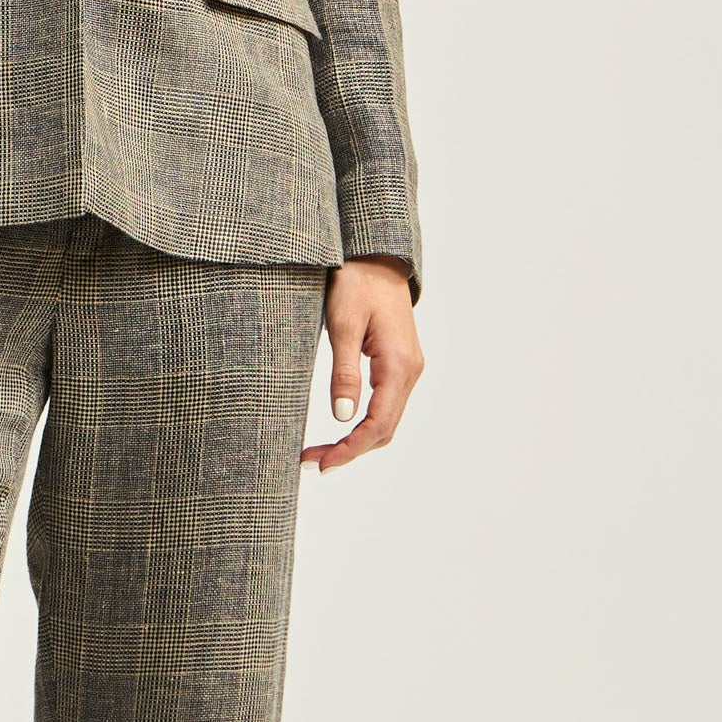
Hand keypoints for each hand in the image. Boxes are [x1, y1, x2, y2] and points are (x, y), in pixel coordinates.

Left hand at [303, 256, 422, 472]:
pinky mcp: (397, 365)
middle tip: (312, 463)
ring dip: (356, 441)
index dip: (350, 449)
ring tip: (321, 452)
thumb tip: (342, 416)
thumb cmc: (357, 284)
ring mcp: (406, 369)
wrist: (377, 258)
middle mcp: (409, 371)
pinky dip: (364, 425)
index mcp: (399, 364)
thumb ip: (344, 372)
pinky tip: (341, 430)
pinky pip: (385, 406)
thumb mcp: (343, 325)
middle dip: (350, 451)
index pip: (378, 423)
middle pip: (384, 429)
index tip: (321, 463)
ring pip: (386, 421)